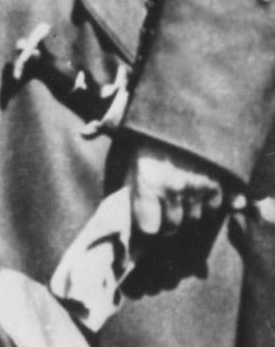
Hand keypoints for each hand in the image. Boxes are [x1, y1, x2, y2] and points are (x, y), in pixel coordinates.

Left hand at [122, 136, 241, 242]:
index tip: (148, 223)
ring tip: (179, 201)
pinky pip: (213, 208)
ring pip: (193, 218)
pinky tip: (196, 195)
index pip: (149, 227)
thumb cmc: (149, 145)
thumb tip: (130, 223)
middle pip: (172, 226)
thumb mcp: (132, 166)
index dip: (148, 227)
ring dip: (186, 214)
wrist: (179, 118)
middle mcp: (173, 187)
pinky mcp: (216, 181)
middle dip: (167, 224)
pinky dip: (206, 205)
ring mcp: (196, 185)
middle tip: (164, 216)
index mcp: (147, 182)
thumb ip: (133, 194)